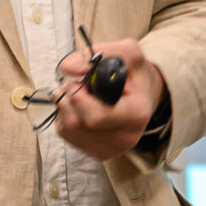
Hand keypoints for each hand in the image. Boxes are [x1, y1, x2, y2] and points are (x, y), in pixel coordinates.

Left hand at [53, 39, 163, 161]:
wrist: (141, 96)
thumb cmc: (133, 74)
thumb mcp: (126, 52)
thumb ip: (99, 53)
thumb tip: (68, 68)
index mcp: (137, 114)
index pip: (96, 116)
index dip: (78, 96)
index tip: (78, 79)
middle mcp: (126, 138)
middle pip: (78, 123)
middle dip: (68, 98)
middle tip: (72, 83)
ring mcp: (111, 149)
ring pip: (69, 130)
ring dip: (64, 106)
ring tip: (74, 93)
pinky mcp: (98, 153)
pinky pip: (67, 136)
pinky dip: (64, 117)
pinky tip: (76, 107)